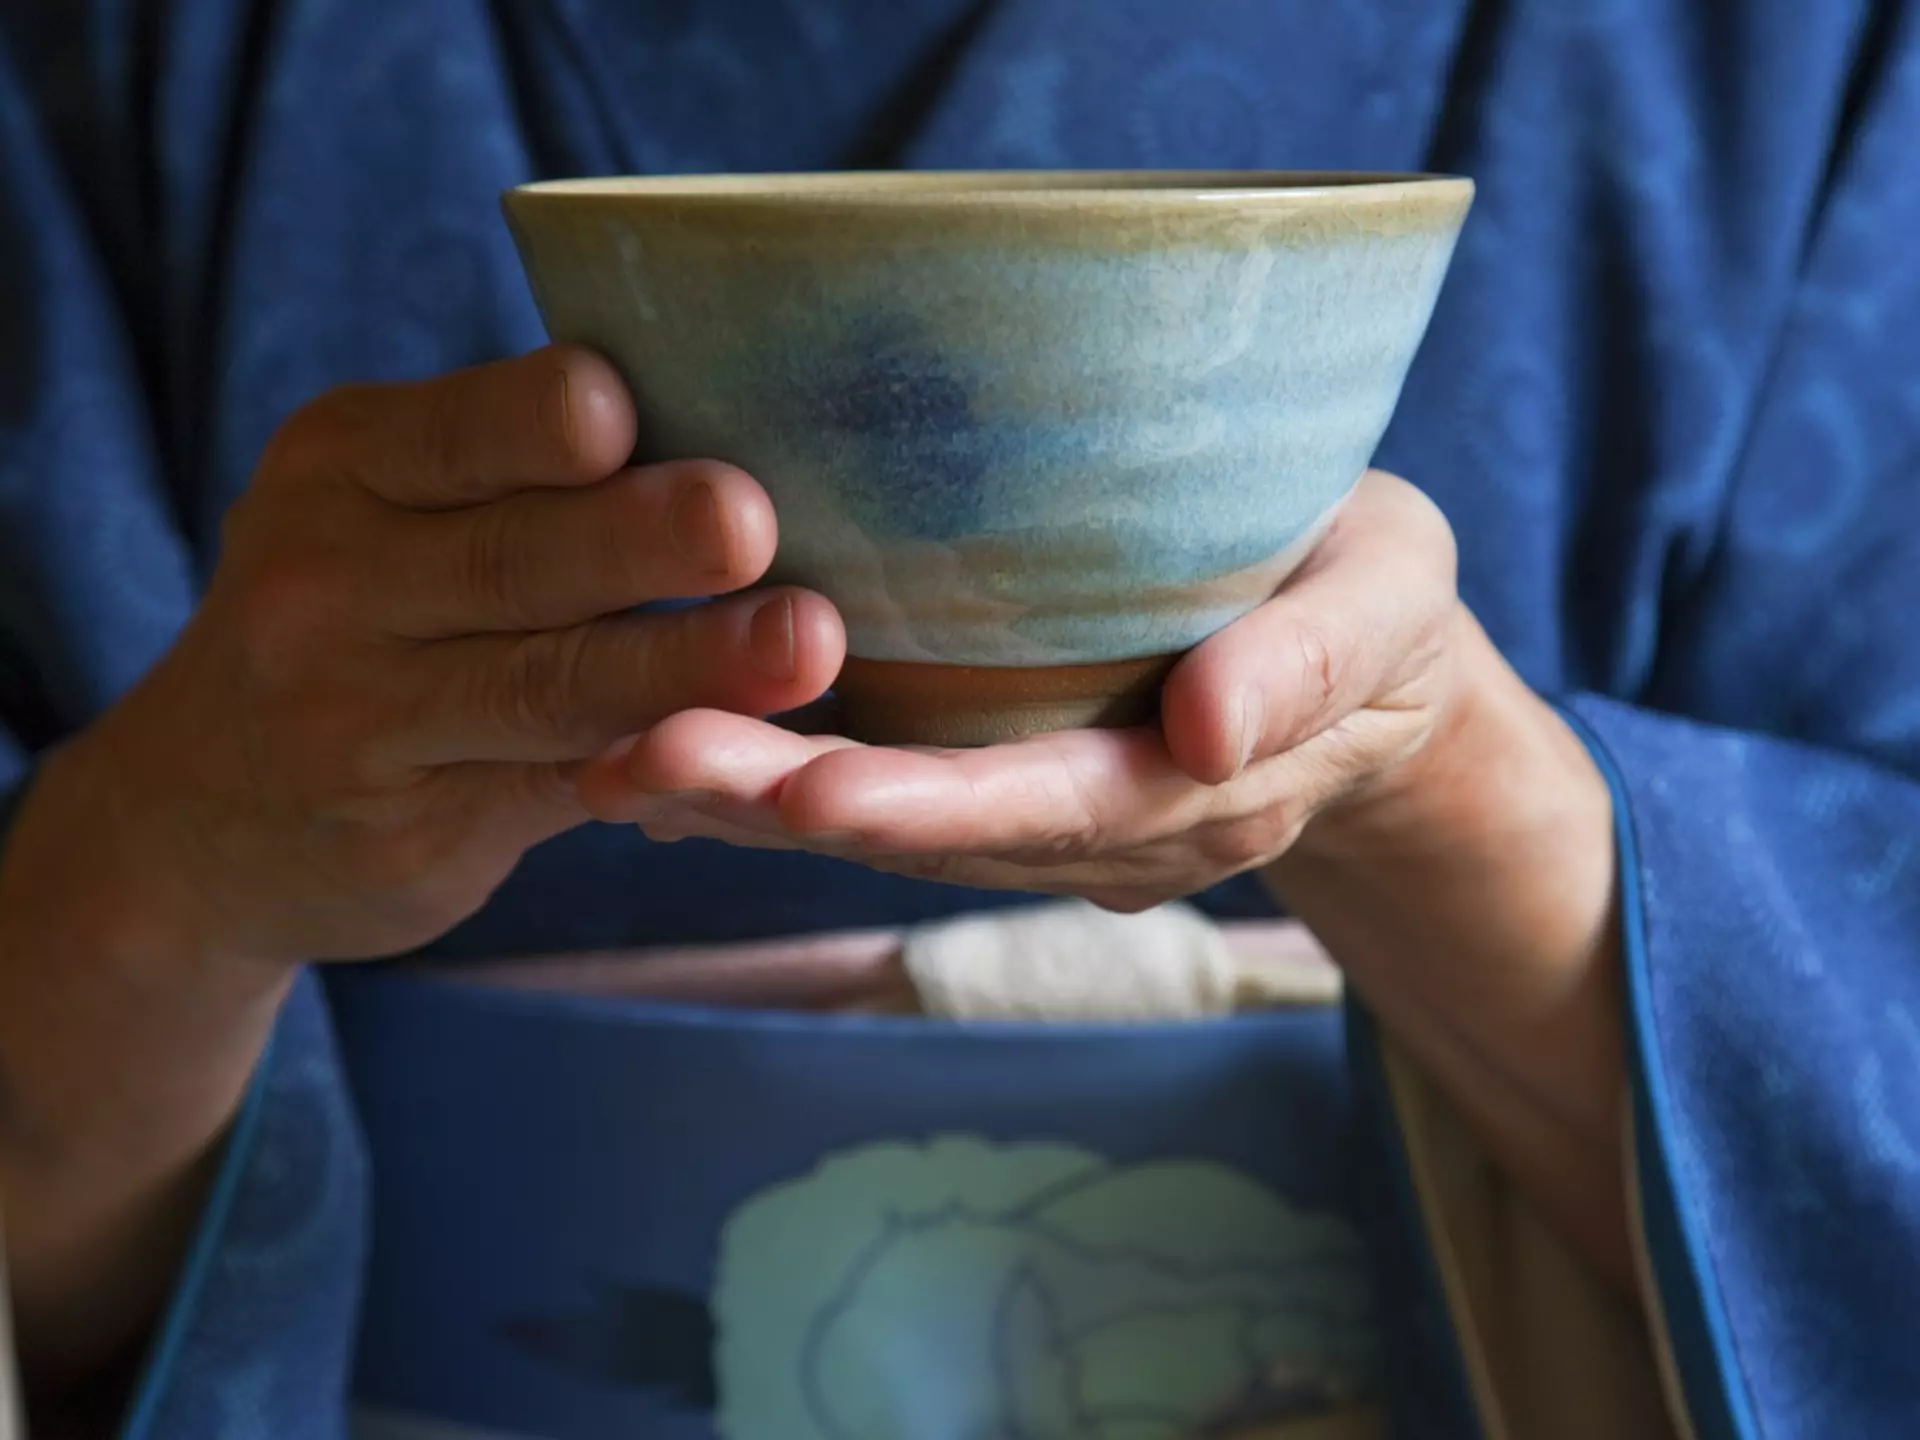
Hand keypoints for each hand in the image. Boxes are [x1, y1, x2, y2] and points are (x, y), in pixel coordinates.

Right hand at [60, 345, 843, 966]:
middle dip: (641, 537)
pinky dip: (658, 764)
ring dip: (686, 665)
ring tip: (803, 642)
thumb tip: (726, 413)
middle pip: (515, 556)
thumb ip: (510, 470)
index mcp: (343, 466)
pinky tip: (749, 749)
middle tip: (749, 521)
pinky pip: (558, 789)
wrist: (202, 814)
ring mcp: (364, 719)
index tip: (627, 410)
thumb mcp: (377, 509)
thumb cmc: (351, 614)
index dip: (545, 421)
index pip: (457, 432)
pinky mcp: (420, 828)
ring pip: (549, 683)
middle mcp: (331, 585)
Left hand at [576, 470, 1461, 905]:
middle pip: (935, 833)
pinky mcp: (1006, 785)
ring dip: (749, 805)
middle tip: (636, 764)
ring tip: (608, 764)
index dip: (927, 806)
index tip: (804, 787)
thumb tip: (1213, 726)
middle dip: (784, 807)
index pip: (1053, 805)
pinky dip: (775, 791)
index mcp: (1201, 784)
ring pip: (889, 831)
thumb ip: (1317, 658)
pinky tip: (663, 767)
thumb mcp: (1390, 595)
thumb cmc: (1374, 602)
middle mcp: (1106, 828)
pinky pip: (888, 803)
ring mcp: (1049, 818)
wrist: (1361, 658)